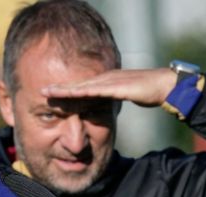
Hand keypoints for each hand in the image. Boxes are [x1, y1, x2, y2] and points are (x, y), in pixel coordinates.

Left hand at [40, 68, 176, 106]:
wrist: (164, 85)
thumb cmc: (146, 91)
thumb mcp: (122, 97)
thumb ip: (111, 100)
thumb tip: (101, 108)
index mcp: (104, 82)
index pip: (80, 87)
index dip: (64, 90)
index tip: (49, 94)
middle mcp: (105, 79)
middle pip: (78, 85)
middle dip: (59, 88)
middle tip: (42, 91)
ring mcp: (111, 81)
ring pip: (83, 86)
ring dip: (66, 90)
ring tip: (50, 92)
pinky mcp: (118, 86)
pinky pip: (98, 90)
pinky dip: (84, 92)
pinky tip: (73, 93)